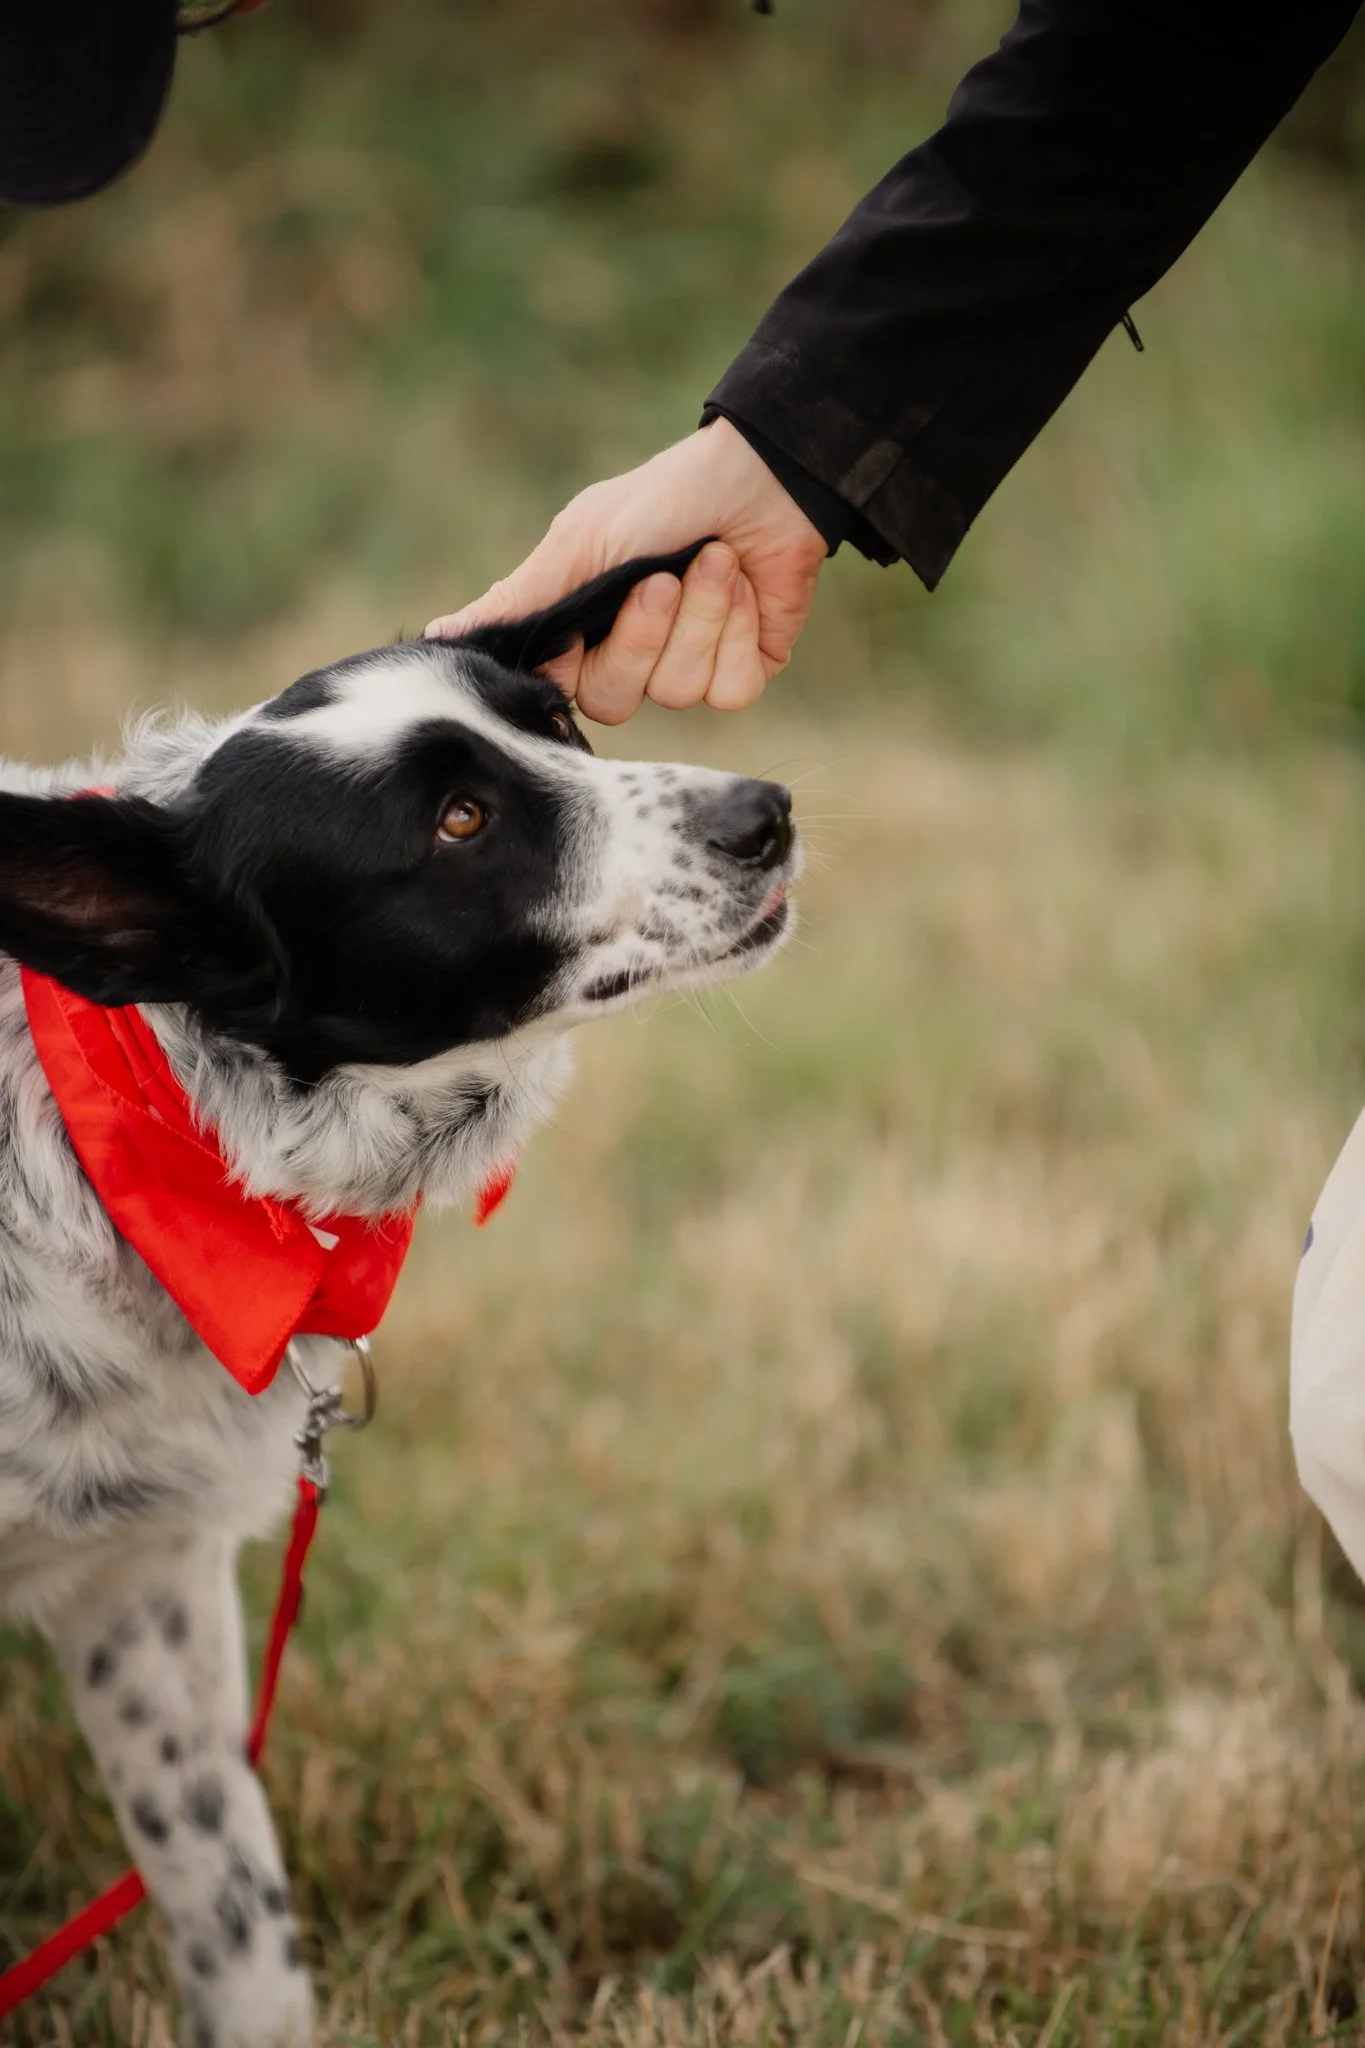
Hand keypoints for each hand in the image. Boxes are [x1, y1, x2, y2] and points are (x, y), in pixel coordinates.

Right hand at [424, 418, 827, 723]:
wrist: (763, 480)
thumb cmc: (664, 499)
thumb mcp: (581, 541)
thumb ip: (521, 598)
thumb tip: (438, 638)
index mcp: (584, 629)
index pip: (558, 686)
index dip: (574, 662)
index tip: (583, 623)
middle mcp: (631, 657)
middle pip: (614, 700)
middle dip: (642, 634)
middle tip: (663, 577)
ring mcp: (686, 668)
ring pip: (678, 692)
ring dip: (701, 617)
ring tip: (715, 561)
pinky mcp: (741, 672)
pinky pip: (731, 690)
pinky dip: (739, 633)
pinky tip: (746, 589)